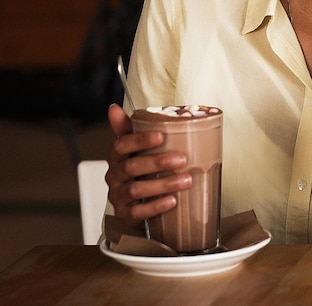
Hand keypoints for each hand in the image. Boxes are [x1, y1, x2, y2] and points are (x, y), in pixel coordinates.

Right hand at [105, 104, 191, 226]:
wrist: (133, 200)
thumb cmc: (138, 167)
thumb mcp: (134, 146)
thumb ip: (129, 127)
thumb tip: (114, 108)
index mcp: (117, 155)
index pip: (122, 144)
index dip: (140, 140)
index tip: (160, 135)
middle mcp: (114, 175)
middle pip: (132, 167)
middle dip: (158, 162)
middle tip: (182, 159)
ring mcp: (118, 195)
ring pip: (137, 190)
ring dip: (163, 184)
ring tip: (186, 180)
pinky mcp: (125, 214)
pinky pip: (138, 212)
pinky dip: (156, 206)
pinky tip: (172, 201)